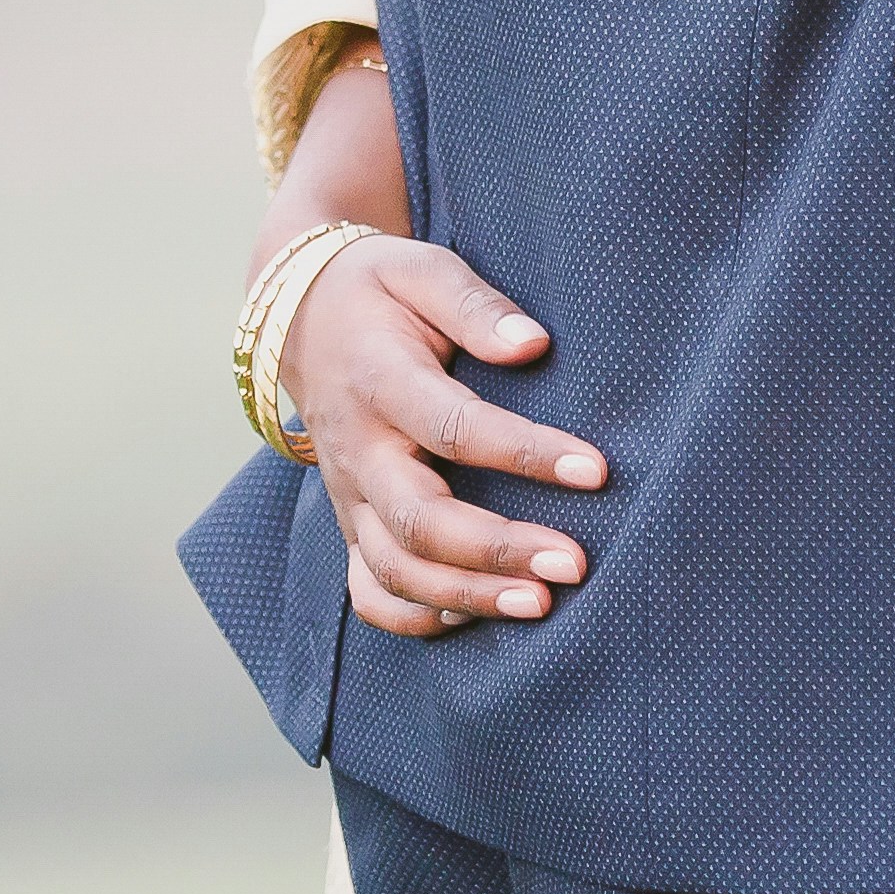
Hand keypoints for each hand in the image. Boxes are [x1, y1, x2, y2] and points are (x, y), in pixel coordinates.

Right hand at [279, 236, 607, 636]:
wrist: (297, 315)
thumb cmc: (380, 292)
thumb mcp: (421, 270)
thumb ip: (475, 306)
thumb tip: (531, 344)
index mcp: (380, 383)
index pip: (455, 428)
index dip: (526, 454)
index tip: (597, 471)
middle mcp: (359, 449)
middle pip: (419, 520)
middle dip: (497, 551)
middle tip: (574, 564)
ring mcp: (349, 494)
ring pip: (393, 567)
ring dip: (465, 595)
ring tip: (541, 605)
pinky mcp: (352, 520)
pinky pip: (368, 588)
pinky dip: (413, 616)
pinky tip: (474, 622)